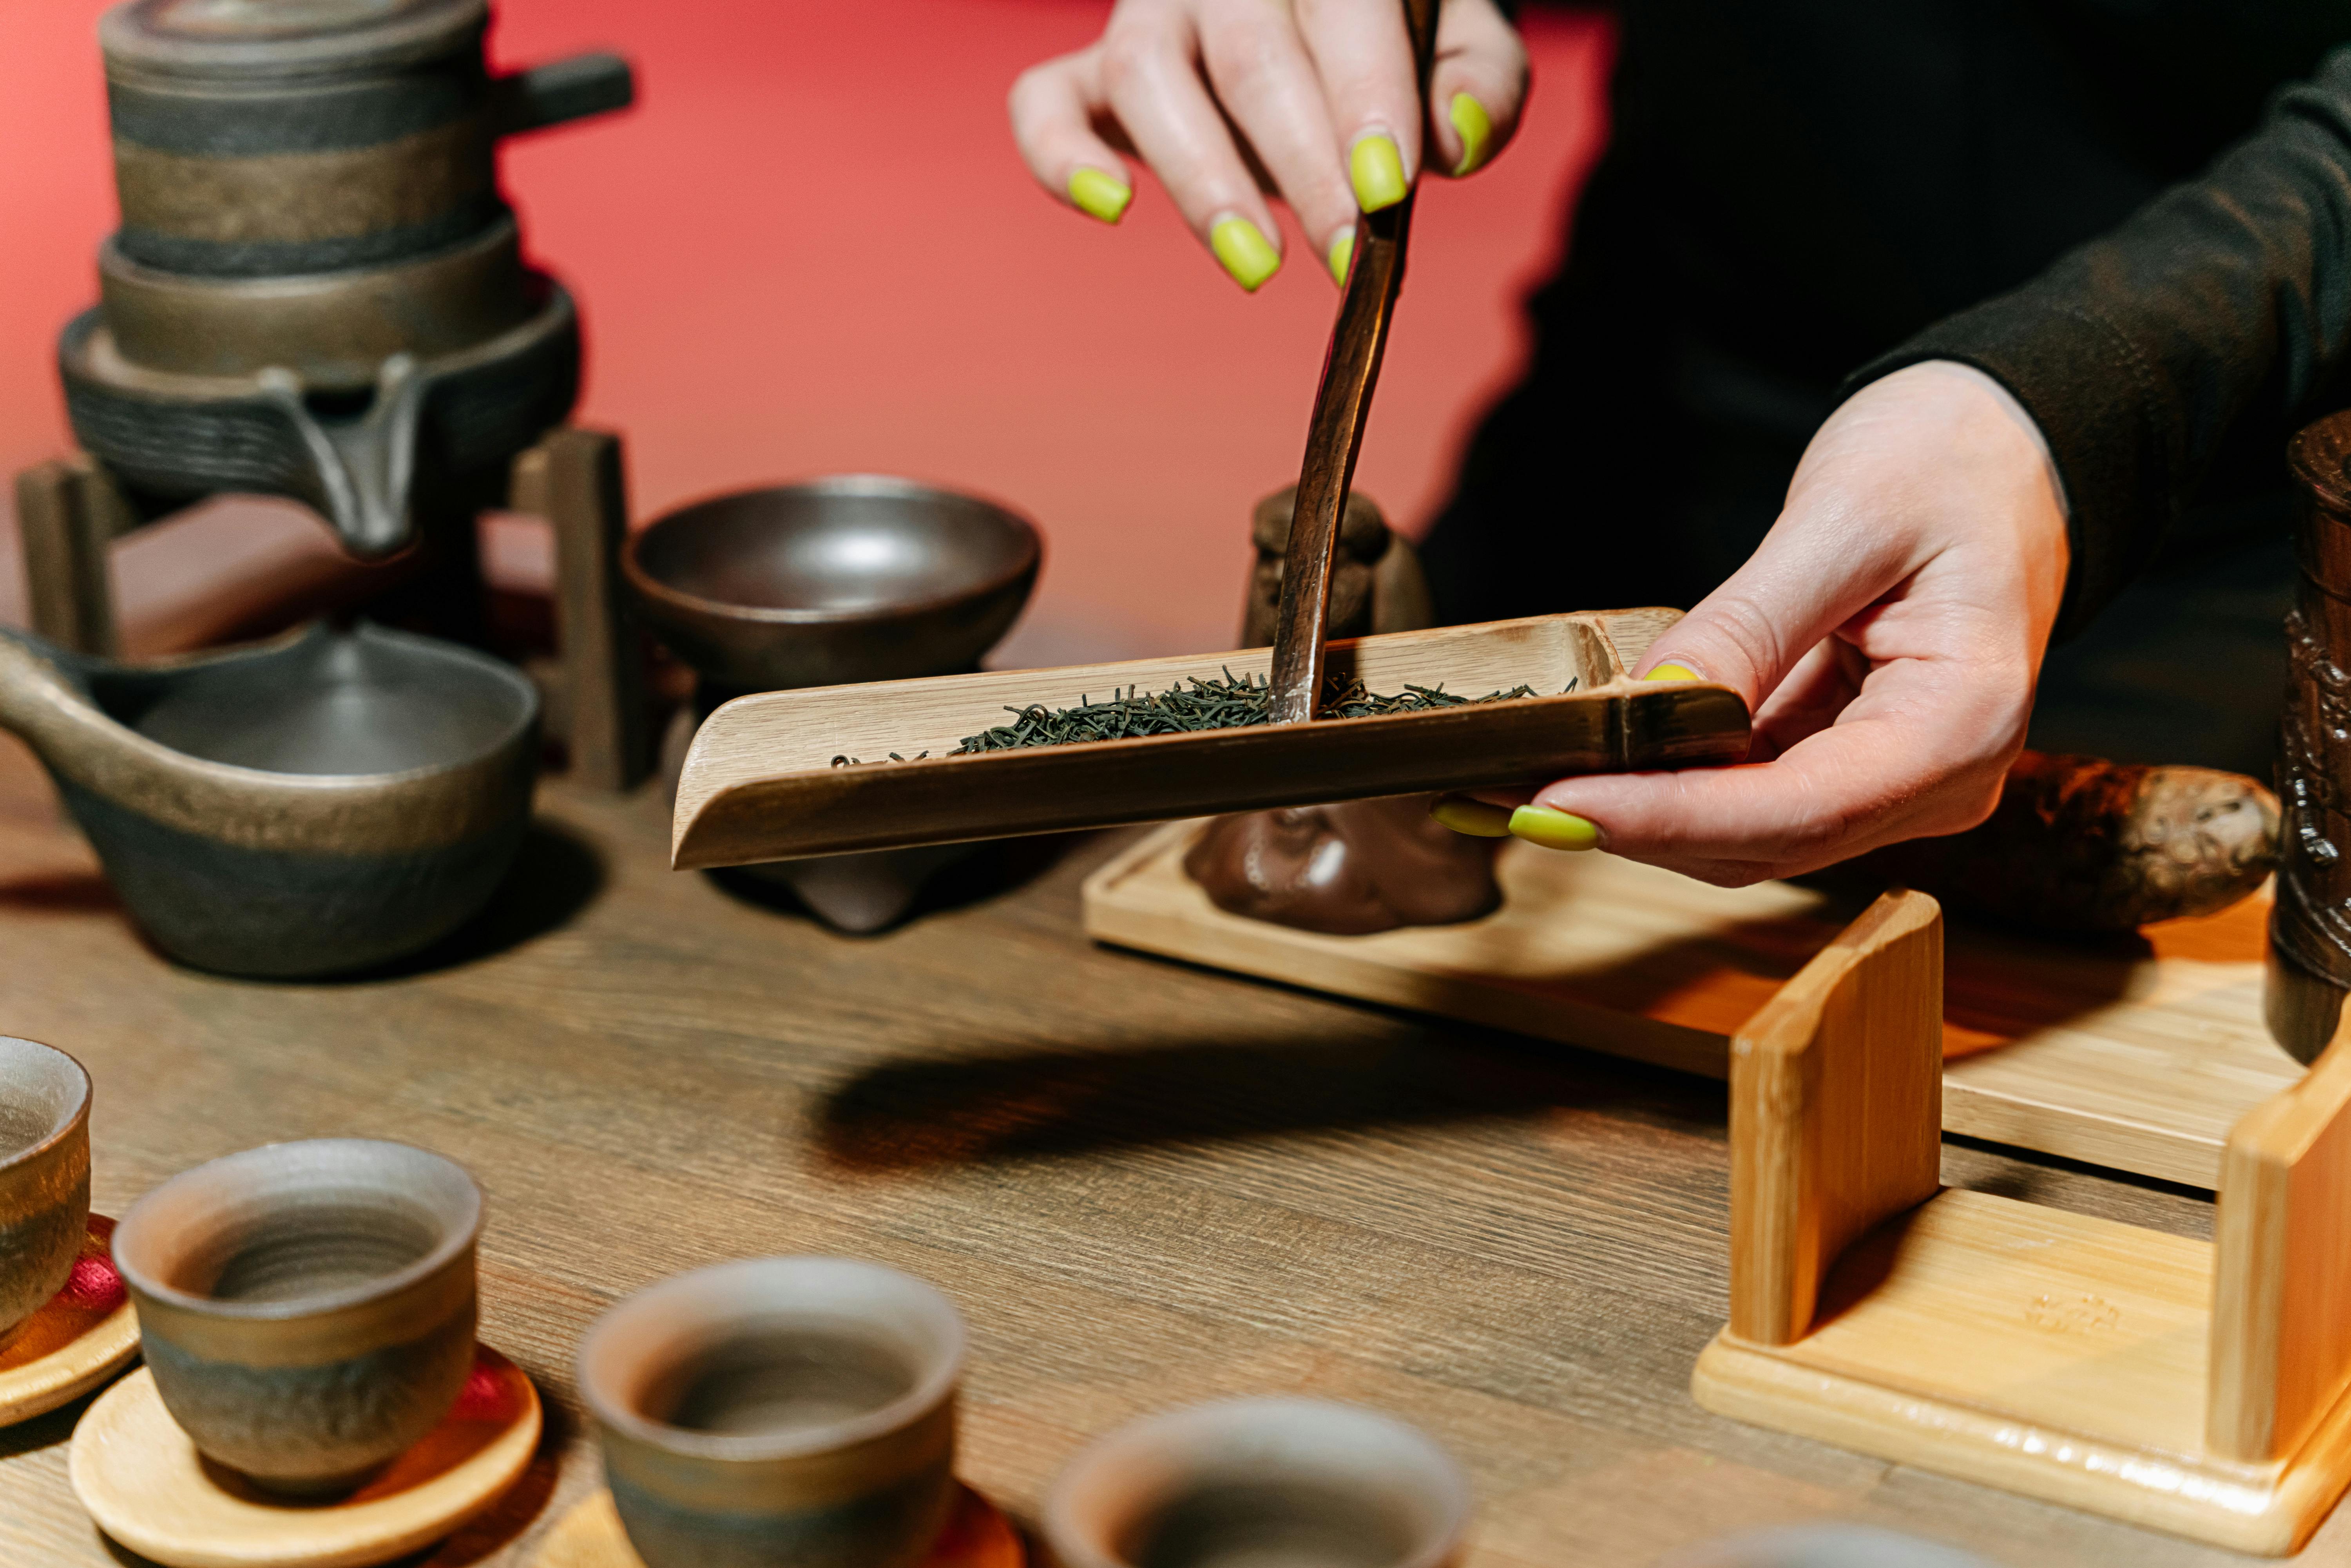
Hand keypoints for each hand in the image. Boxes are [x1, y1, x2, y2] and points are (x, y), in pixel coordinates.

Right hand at [1009, 0, 1527, 289]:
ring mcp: (1148, 16)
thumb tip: (1455, 141)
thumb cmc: (1400, 34)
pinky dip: (1061, 157)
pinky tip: (1113, 206)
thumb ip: (1480, 78)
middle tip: (1343, 259)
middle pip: (1248, 57)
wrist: (1329, 20)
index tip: (1386, 193)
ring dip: (1202, 179)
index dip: (1364, 102)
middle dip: (1301, 168)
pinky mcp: (1089, 74)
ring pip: (1144, 74)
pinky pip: (1042, 103)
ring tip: (1257, 265)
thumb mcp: (1463, 35)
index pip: (1341, 12)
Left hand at [1438, 361, 2072, 885]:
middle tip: (1503, 795)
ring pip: (1742, 833)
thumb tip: (1655, 706)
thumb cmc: (1953, 463)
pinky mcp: (1845, 763)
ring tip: (1517, 781)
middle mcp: (1937, 778)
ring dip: (1634, 812)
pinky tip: (1584, 760)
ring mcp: (1890, 782)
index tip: (1558, 802)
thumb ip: (1751, 622)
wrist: (2007, 451)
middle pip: (1763, 841)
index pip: (1798, 809)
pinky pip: (1742, 794)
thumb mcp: (1847, 519)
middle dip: (1631, 823)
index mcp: (1963, 722)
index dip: (1668, 817)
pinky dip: (1663, 783)